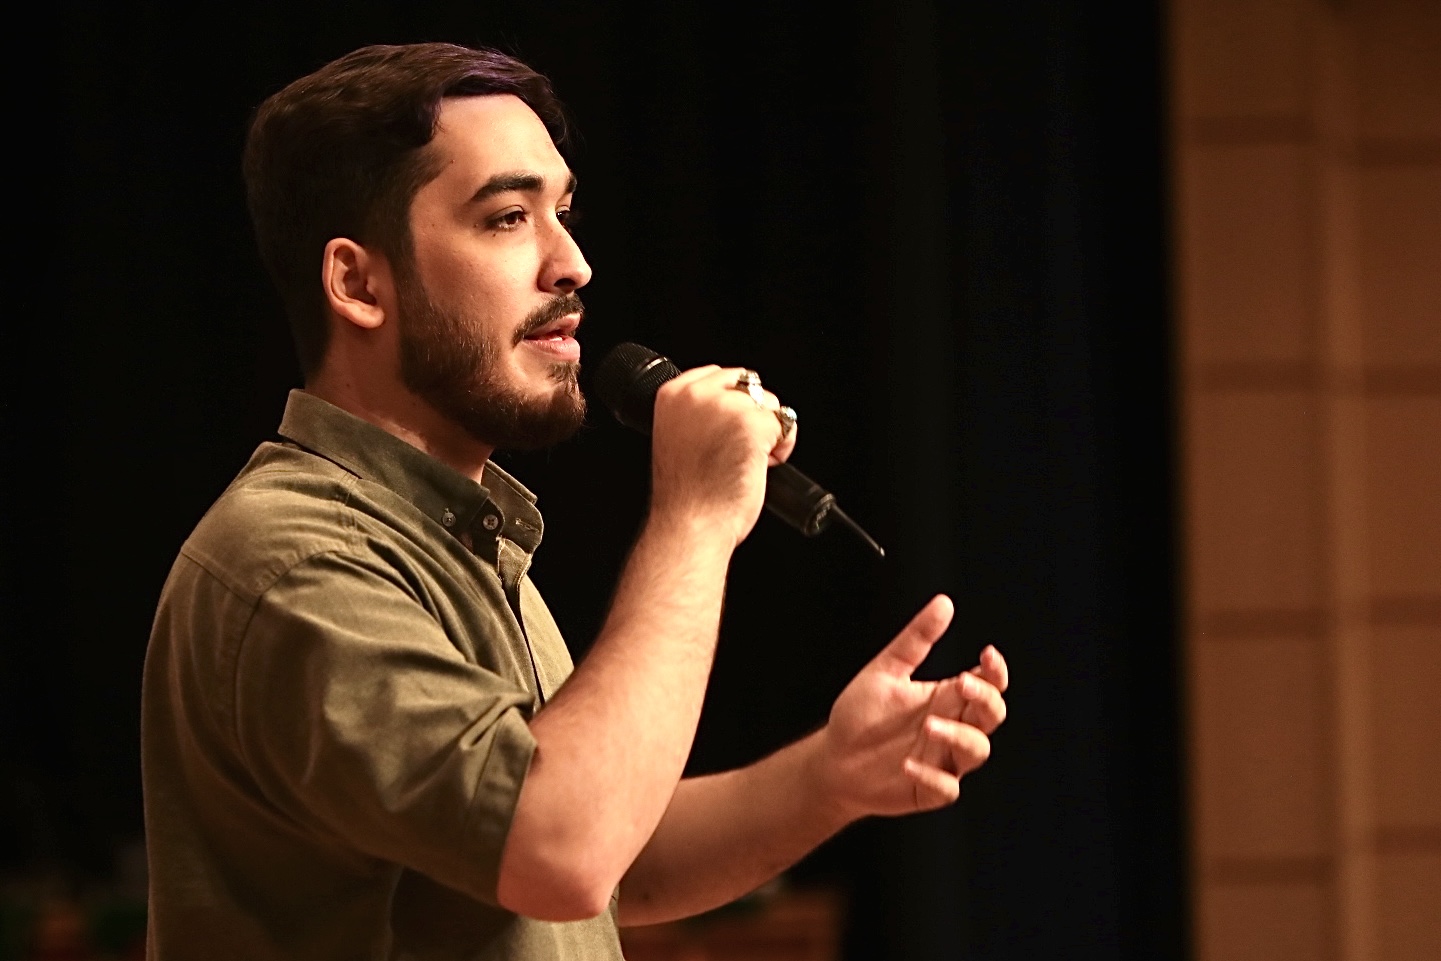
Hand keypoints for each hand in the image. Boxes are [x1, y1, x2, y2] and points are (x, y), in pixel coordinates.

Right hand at [648, 365, 796, 544]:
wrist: (691, 523)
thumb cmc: (686, 495)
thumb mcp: (678, 438)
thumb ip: (697, 415)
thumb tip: (729, 406)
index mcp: (672, 395)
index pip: (719, 374)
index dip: (733, 401)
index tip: (732, 427)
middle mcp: (697, 394)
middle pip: (748, 385)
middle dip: (754, 414)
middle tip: (740, 449)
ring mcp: (725, 407)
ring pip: (770, 404)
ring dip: (770, 432)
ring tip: (750, 460)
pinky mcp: (752, 423)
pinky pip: (786, 424)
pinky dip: (784, 446)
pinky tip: (764, 464)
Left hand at [815, 595, 1007, 819]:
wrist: (832, 759)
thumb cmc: (862, 715)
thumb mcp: (886, 670)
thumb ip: (916, 639)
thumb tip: (944, 602)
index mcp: (946, 698)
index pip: (988, 684)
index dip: (996, 671)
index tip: (986, 654)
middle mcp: (952, 728)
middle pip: (992, 715)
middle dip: (985, 699)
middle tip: (960, 684)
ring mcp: (943, 760)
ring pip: (977, 750)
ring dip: (959, 736)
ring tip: (929, 726)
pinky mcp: (929, 790)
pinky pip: (947, 788)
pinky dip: (932, 777)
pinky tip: (908, 764)